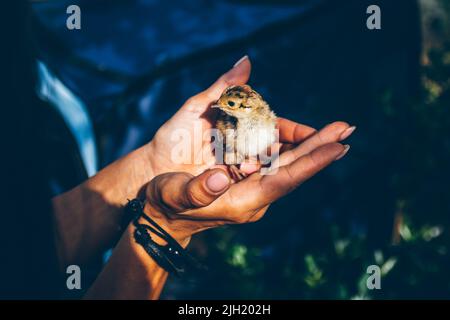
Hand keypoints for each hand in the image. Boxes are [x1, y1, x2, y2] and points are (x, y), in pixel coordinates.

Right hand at [143, 119, 353, 244]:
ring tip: (334, 129)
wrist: (161, 211)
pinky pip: (270, 159)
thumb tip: (220, 176)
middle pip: (292, 168)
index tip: (338, 147)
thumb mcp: (174, 196)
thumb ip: (197, 191)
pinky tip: (298, 133)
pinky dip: (285, 143)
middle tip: (347, 129)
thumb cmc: (165, 203)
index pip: (284, 180)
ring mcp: (250, 186)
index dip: (311, 163)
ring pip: (285, 162)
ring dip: (308, 144)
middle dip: (320, 148)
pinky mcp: (244, 178)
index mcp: (242, 201)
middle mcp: (253, 194)